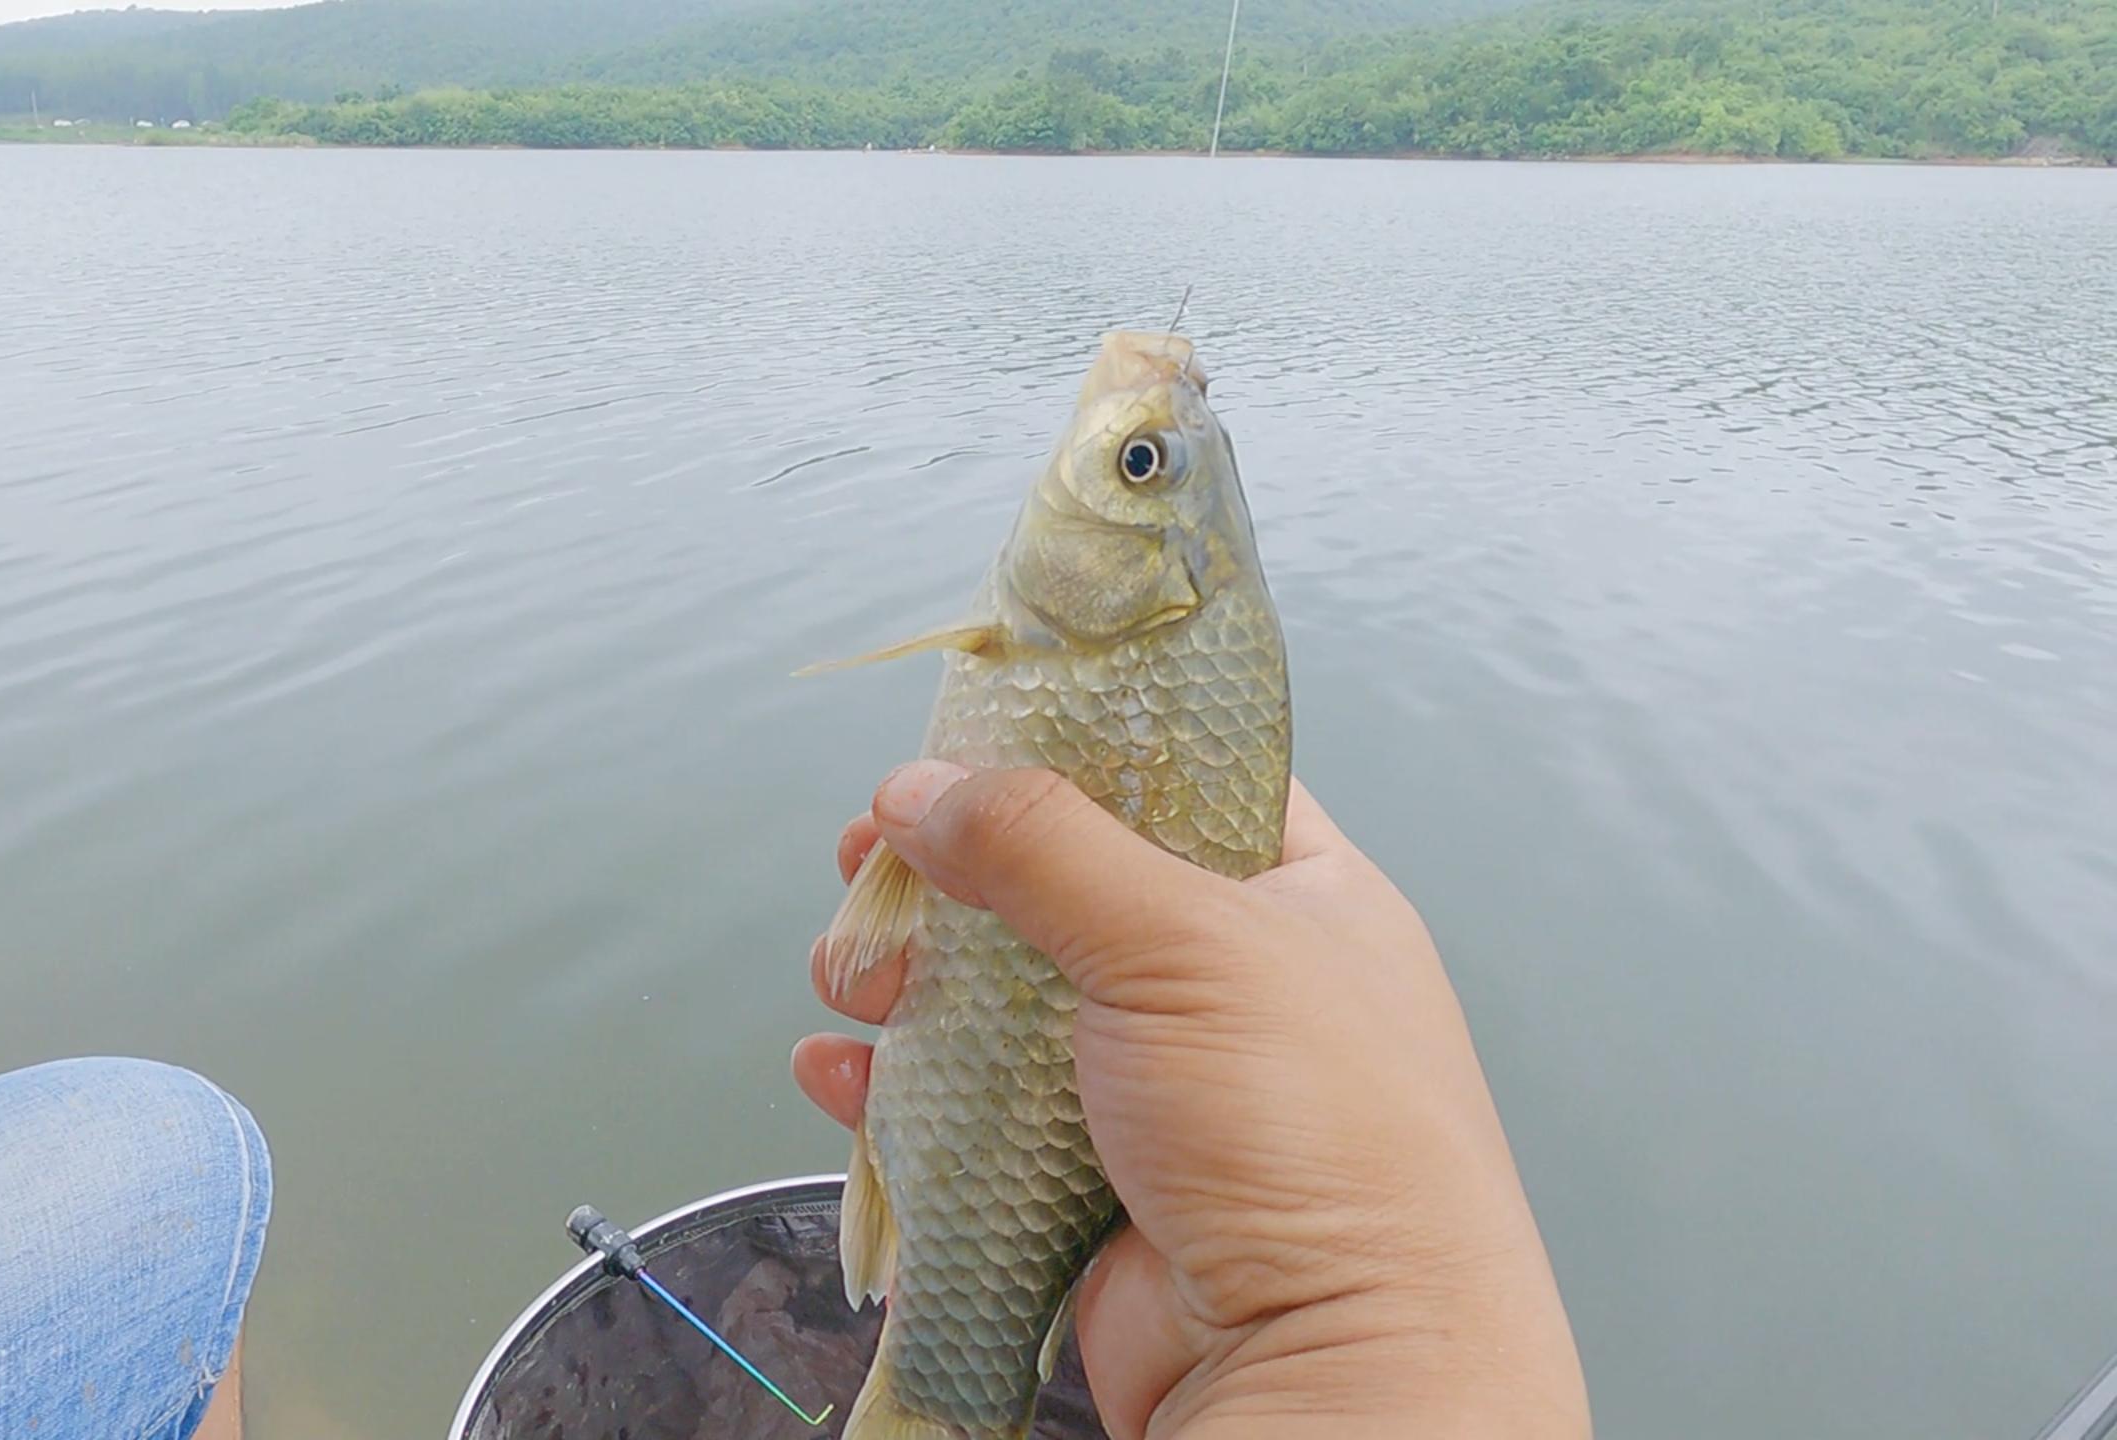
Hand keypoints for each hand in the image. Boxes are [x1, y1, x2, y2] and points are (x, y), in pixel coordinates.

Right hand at [793, 762, 1590, 1439]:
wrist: (1333, 1367)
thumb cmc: (1309, 1132)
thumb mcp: (1181, 941)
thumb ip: (1043, 845)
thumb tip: (920, 787)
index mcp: (1299, 897)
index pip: (1182, 779)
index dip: (1069, 749)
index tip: (961, 738)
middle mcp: (1232, 985)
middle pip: (1060, 893)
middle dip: (952, 877)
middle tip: (866, 859)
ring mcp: (1158, 1093)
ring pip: (1002, 1010)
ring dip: (908, 986)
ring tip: (846, 976)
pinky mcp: (1092, 1187)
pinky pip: (975, 1121)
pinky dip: (897, 1096)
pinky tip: (838, 1074)